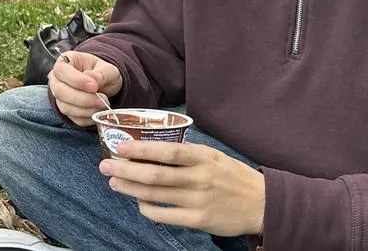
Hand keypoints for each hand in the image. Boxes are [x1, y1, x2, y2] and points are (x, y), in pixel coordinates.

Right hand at [47, 50, 121, 125]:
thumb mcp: (108, 69)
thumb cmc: (102, 73)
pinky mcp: (66, 110)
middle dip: (83, 99)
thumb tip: (92, 80)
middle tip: (102, 99)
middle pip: (59, 91)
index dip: (76, 80)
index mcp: (64, 62)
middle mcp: (56, 79)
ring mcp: (59, 97)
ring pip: (65, 107)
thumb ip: (102, 74)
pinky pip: (74, 118)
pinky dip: (88, 117)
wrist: (103, 84)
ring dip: (87, 109)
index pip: (61, 71)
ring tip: (103, 104)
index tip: (94, 86)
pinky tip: (98, 110)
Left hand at [100, 141, 264, 236]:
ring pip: (155, 194)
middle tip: (105, 166)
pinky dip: (147, 209)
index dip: (141, 149)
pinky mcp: (198, 221)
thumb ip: (186, 153)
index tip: (120, 147)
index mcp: (203, 157)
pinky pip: (165, 216)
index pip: (167, 151)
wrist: (262, 203)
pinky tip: (139, 202)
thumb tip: (152, 146)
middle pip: (155, 174)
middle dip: (125, 170)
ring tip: (115, 182)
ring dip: (130, 188)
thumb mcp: (212, 156)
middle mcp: (199, 178)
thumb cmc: (232, 176)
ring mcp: (198, 200)